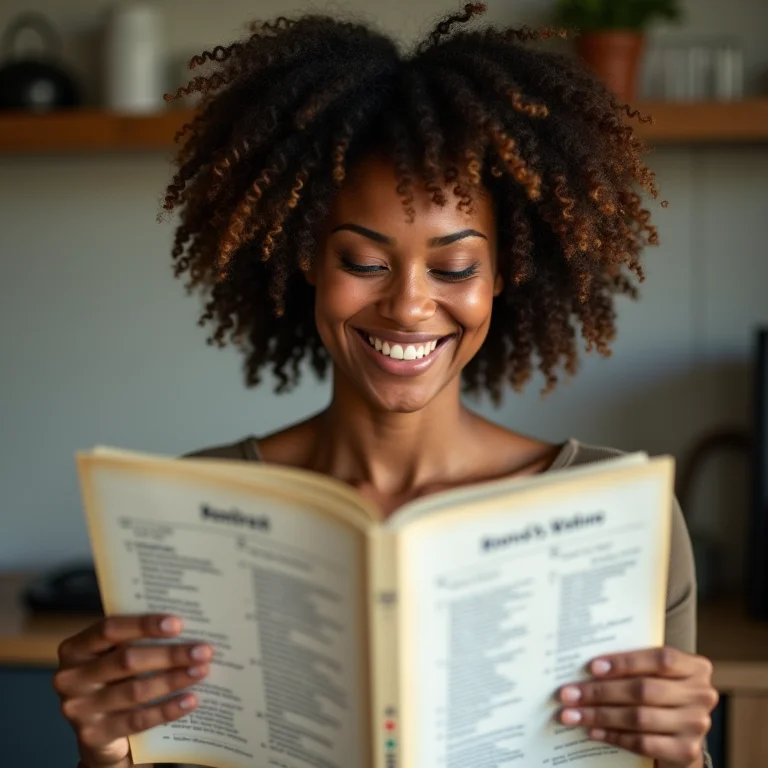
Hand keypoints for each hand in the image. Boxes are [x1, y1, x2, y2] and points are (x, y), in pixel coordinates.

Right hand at [53, 614, 211, 767]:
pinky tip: (190, 700)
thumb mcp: (115, 655)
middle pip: (126, 660)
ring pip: (135, 691)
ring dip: (174, 679)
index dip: (144, 625)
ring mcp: (80, 709)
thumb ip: (137, 639)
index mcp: (76, 648)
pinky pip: (137, 720)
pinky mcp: (94, 735)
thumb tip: (189, 624)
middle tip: (203, 650)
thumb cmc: (114, 680)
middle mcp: (71, 678)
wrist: (97, 732)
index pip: (109, 629)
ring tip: (202, 671)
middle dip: (169, 654)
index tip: (178, 624)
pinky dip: (167, 709)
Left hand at [556, 647, 717, 767]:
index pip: (660, 659)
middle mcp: (701, 694)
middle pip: (643, 690)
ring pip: (639, 717)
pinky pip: (642, 742)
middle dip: (600, 691)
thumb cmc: (660, 692)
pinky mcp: (687, 751)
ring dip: (599, 716)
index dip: (625, 662)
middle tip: (568, 693)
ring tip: (572, 714)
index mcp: (696, 667)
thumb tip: (586, 665)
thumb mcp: (655, 673)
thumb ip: (634, 665)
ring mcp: (696, 725)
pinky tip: (592, 731)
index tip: (591, 667)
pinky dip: (613, 736)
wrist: (681, 733)